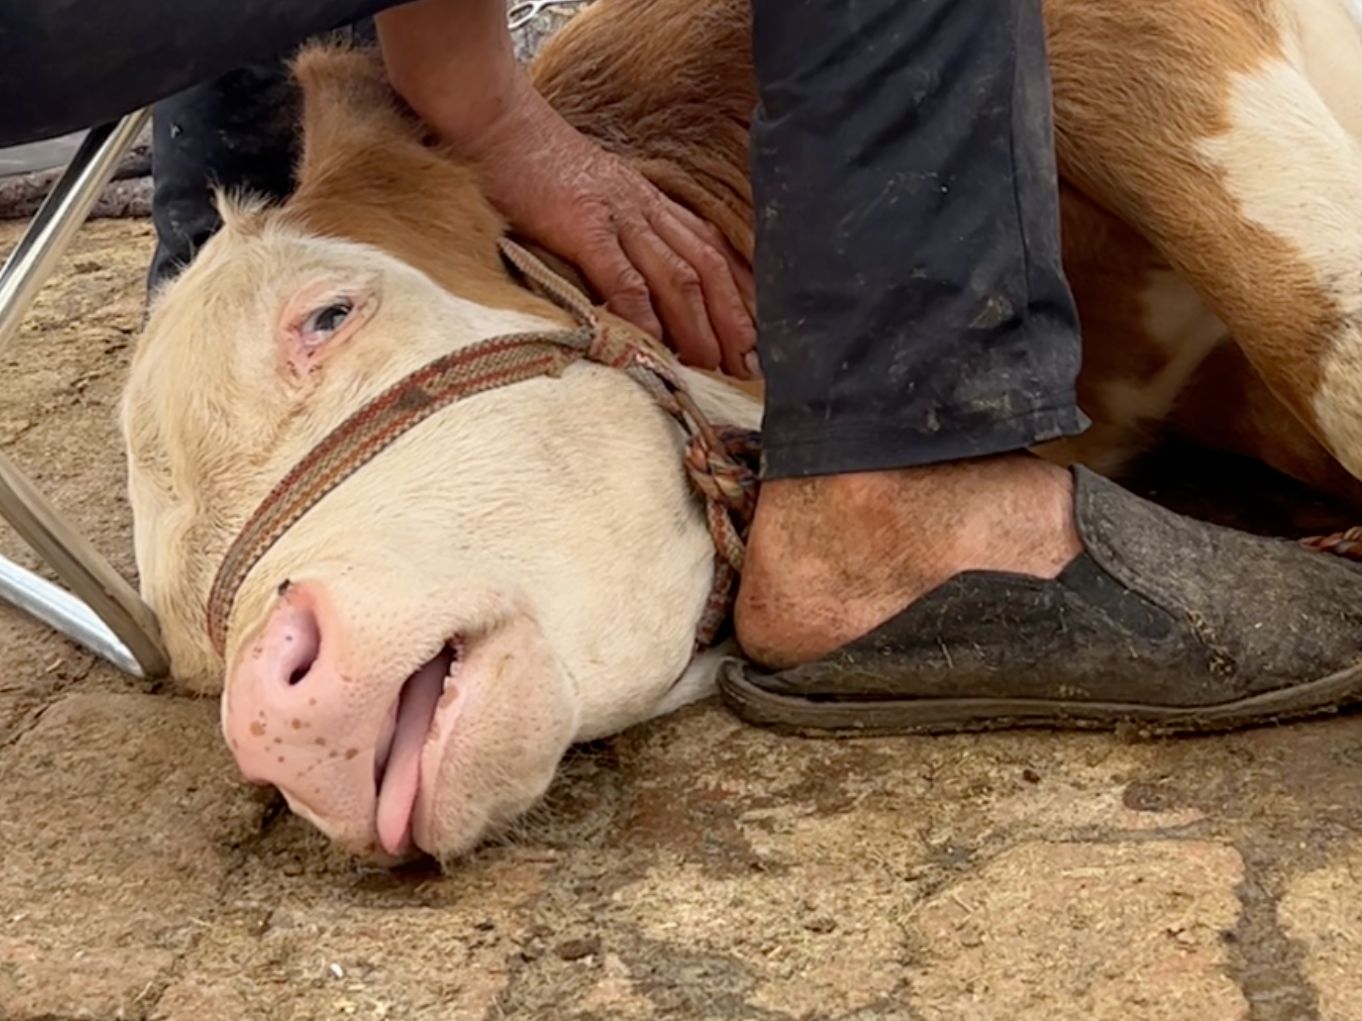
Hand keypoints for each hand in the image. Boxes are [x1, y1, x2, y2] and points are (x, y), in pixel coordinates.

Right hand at [450, 74, 757, 377]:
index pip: (713, 249)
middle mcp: (647, 209)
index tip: (756, 333)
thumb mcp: (597, 199)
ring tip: (713, 366)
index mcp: (652, 204)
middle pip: (707, 267)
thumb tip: (637, 291)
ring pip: (677, 275)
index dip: (739, 292)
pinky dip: (643, 312)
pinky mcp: (583, 226)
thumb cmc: (538, 169)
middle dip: (733, 318)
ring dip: (699, 325)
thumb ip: (621, 236)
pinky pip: (622, 274)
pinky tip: (655, 344)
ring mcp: (618, 216)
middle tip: (748, 364)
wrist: (499, 124)